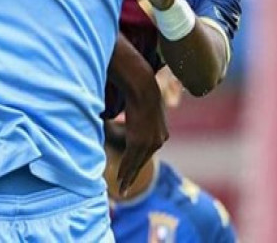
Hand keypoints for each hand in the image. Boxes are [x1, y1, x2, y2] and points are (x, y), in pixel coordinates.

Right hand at [117, 74, 168, 192]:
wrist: (142, 86)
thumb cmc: (138, 90)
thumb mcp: (140, 105)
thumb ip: (133, 114)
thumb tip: (116, 112)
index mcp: (161, 132)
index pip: (147, 152)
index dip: (138, 162)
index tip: (133, 171)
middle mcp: (159, 140)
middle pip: (143, 162)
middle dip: (133, 175)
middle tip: (125, 189)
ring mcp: (150, 142)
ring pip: (137, 164)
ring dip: (128, 178)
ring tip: (121, 189)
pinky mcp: (140, 142)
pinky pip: (131, 161)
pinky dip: (125, 172)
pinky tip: (120, 180)